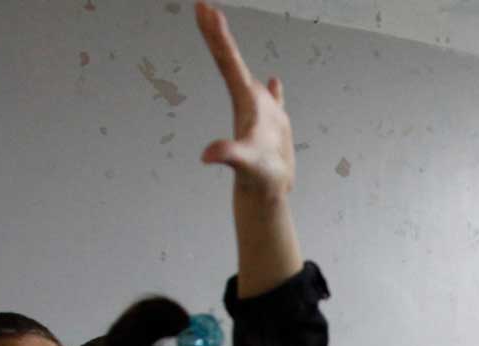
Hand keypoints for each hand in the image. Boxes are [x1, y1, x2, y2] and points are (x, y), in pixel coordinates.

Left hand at [196, 2, 293, 198]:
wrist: (266, 195)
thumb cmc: (257, 178)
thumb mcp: (245, 164)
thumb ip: (229, 154)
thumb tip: (209, 155)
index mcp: (243, 103)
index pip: (227, 63)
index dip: (217, 36)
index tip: (206, 9)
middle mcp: (248, 103)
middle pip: (229, 63)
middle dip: (217, 34)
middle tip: (203, 6)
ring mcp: (261, 115)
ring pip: (245, 76)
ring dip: (233, 53)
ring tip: (224, 34)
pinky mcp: (275, 128)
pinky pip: (273, 101)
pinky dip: (273, 90)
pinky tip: (273, 80)